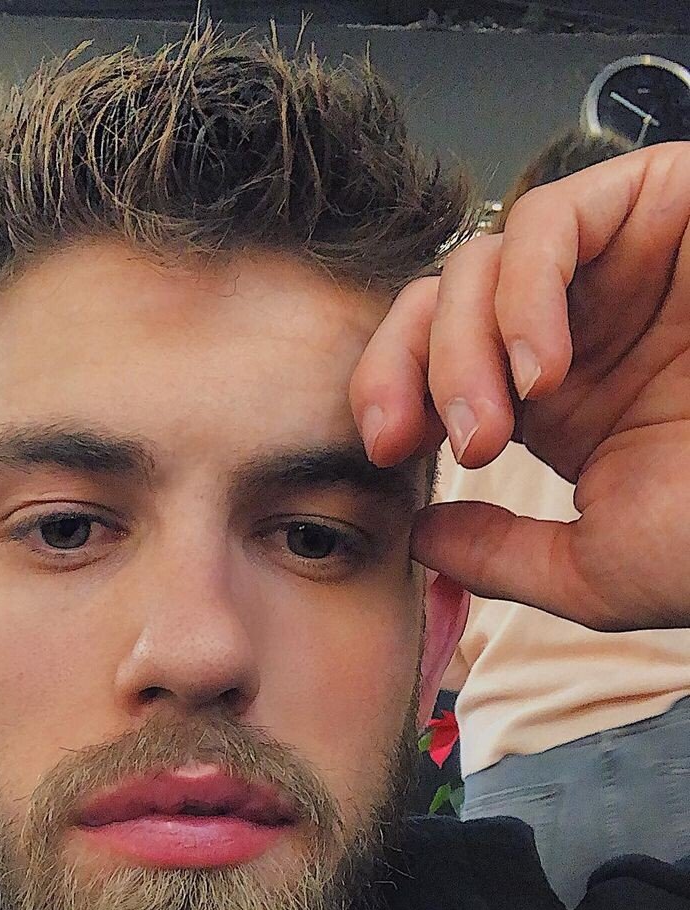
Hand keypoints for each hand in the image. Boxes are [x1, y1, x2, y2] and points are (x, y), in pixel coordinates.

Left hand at [349, 143, 689, 631]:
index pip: (436, 359)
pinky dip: (525, 291)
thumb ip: (500, 553)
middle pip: (442, 298)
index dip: (389, 389)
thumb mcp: (594, 569)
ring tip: (494, 430)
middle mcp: (581, 323)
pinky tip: (543, 370)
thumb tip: (419, 537)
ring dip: (462, 347)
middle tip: (420, 441)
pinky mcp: (663, 204)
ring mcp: (619, 264)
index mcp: (558, 396)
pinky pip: (555, 215)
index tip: (383, 451)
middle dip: (406, 368)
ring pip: (486, 258)